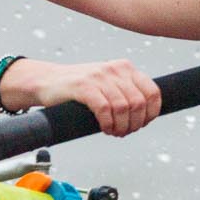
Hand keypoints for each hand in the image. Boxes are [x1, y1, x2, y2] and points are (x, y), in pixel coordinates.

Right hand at [0, 57, 160, 136]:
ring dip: (121, 126)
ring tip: (113, 131)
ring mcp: (98, 77)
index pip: (152, 92)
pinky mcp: (83, 86)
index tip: (142, 124)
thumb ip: (126, 91)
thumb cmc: (77, 87)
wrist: (46, 81)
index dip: (151, 113)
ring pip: (123, 108)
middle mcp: (114, 69)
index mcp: (124, 67)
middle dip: (134, 124)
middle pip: (139, 104)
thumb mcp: (107, 82)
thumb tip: (146, 114)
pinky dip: (107, 123)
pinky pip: (105, 109)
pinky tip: (103, 128)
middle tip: (123, 132)